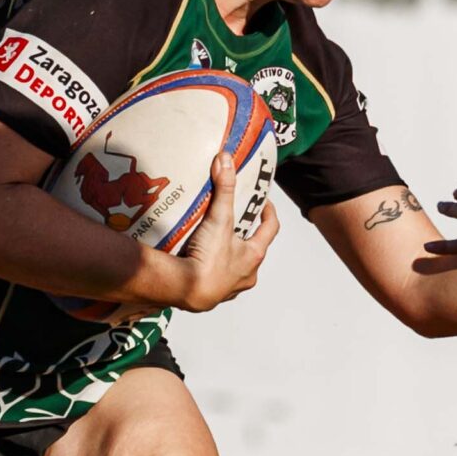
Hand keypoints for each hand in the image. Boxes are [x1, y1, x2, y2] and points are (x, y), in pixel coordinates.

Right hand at [147, 152, 277, 313]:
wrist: (186, 291)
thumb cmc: (208, 259)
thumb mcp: (219, 219)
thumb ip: (223, 189)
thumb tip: (225, 160)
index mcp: (255, 255)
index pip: (271, 229)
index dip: (268, 213)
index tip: (263, 202)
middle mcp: (248, 274)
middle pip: (253, 248)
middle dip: (245, 234)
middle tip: (234, 219)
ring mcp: (232, 287)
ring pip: (236, 266)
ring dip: (229, 253)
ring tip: (215, 238)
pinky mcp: (214, 295)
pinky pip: (218, 279)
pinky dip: (213, 268)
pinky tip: (200, 260)